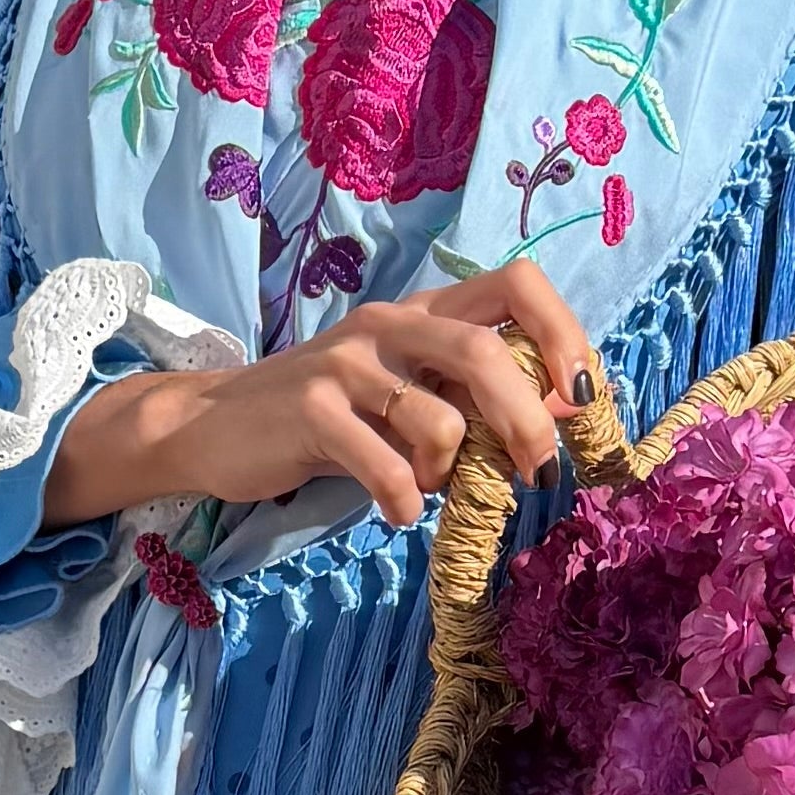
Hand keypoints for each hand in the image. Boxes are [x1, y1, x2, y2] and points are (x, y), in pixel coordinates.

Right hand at [43, 261, 599, 534]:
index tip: (578, 399)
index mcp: (426, 311)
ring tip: (426, 486)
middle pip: (488, 350)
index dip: (565, 334)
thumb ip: (475, 397)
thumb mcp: (408, 395)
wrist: (216, 426)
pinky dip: (402, 500)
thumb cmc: (333, 418)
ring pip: (442, 419)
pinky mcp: (312, 410)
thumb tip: (561, 419)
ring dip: (451, 472)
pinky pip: (386, 465)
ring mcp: (348, 362)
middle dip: (529, 419)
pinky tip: (391, 510)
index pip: (518, 284)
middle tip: (539, 473)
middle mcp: (391, 323)